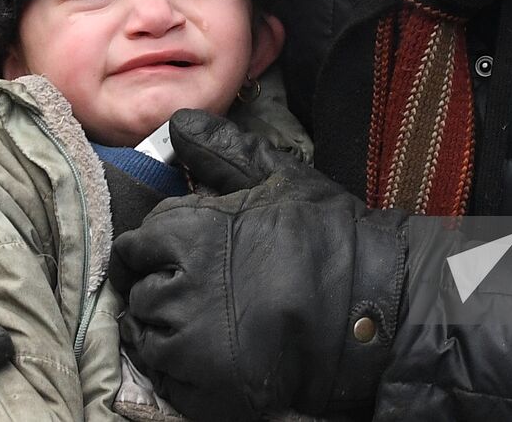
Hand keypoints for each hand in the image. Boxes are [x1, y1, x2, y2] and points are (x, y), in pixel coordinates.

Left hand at [112, 110, 407, 420]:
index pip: (137, 244)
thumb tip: (179, 123)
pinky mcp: (205, 388)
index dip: (160, 247)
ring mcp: (189, 343)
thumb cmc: (328, 236)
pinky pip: (165, 378)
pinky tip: (210, 352)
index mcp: (188, 232)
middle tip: (204, 288)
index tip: (183, 253)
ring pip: (147, 335)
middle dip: (164, 285)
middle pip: (140, 290)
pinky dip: (178, 367)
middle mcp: (179, 286)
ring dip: (168, 326)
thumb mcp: (279, 180)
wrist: (374, 306)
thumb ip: (223, 153)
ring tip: (209, 321)